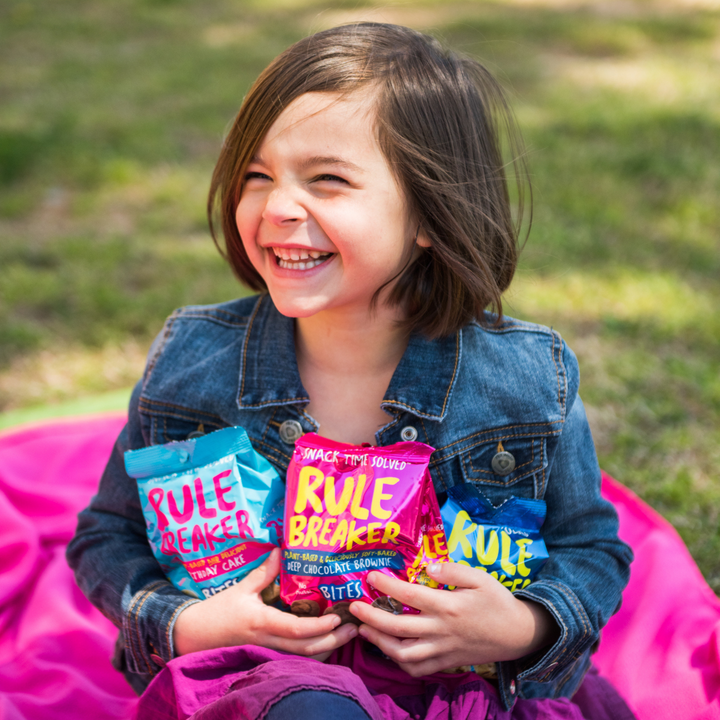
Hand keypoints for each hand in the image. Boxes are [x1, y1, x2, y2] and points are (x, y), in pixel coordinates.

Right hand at [173, 548, 356, 657]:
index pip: (297, 630)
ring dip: (328, 647)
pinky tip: (328, 639)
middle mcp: (269, 641)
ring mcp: (269, 651)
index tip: (338, 616)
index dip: (320, 626)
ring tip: (347, 633)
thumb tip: (280, 550)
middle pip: (307, 649)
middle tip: (354, 627)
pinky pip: (296, 658)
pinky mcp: (269, 654)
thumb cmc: (219, 610)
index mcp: (263, 623)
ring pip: (304, 657)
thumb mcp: (241, 588)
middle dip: (334, 640)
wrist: (195, 636)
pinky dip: (315, 651)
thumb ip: (263, 572)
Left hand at [349, 562, 558, 676]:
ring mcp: (442, 649)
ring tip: (364, 630)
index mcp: (448, 606)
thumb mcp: (480, 577)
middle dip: (371, 617)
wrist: (519, 634)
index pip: (410, 595)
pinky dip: (400, 662)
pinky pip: (418, 668)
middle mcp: (441, 630)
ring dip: (380, 643)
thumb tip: (428, 566)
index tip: (370, 577)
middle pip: (398, 627)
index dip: (387, 586)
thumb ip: (453, 570)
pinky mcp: (446, 662)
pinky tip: (390, 650)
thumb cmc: (498, 601)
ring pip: (404, 653)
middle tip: (354, 607)